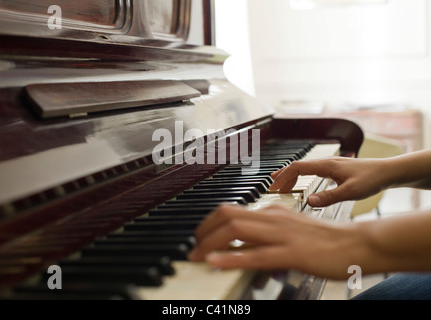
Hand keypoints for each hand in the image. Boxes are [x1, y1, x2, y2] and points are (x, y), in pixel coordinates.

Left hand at [189, 204, 361, 279]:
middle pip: (227, 216)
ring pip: (236, 231)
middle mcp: (273, 218)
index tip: (200, 235)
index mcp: (272, 212)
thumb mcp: (290, 230)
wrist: (356, 243)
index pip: (231, 210)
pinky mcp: (292, 252)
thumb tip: (244, 245)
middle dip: (203, 231)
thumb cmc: (324, 239)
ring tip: (197, 255)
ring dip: (210, 243)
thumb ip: (267, 234)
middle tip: (192, 246)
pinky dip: (232, 258)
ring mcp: (281, 234)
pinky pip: (256, 254)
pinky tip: (216, 262)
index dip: (209, 222)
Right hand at [269, 157, 388, 206]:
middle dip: (283, 176)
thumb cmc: (371, 179)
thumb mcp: (350, 192)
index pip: (297, 167)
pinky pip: (311, 170)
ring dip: (291, 176)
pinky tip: (301, 183)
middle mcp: (326, 162)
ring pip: (304, 168)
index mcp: (326, 165)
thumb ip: (328, 197)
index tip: (273, 186)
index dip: (283, 176)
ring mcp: (330, 164)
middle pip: (297, 166)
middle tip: (272, 188)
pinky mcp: (335, 168)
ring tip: (282, 187)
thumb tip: (308, 201)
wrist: (388, 171)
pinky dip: (301, 176)